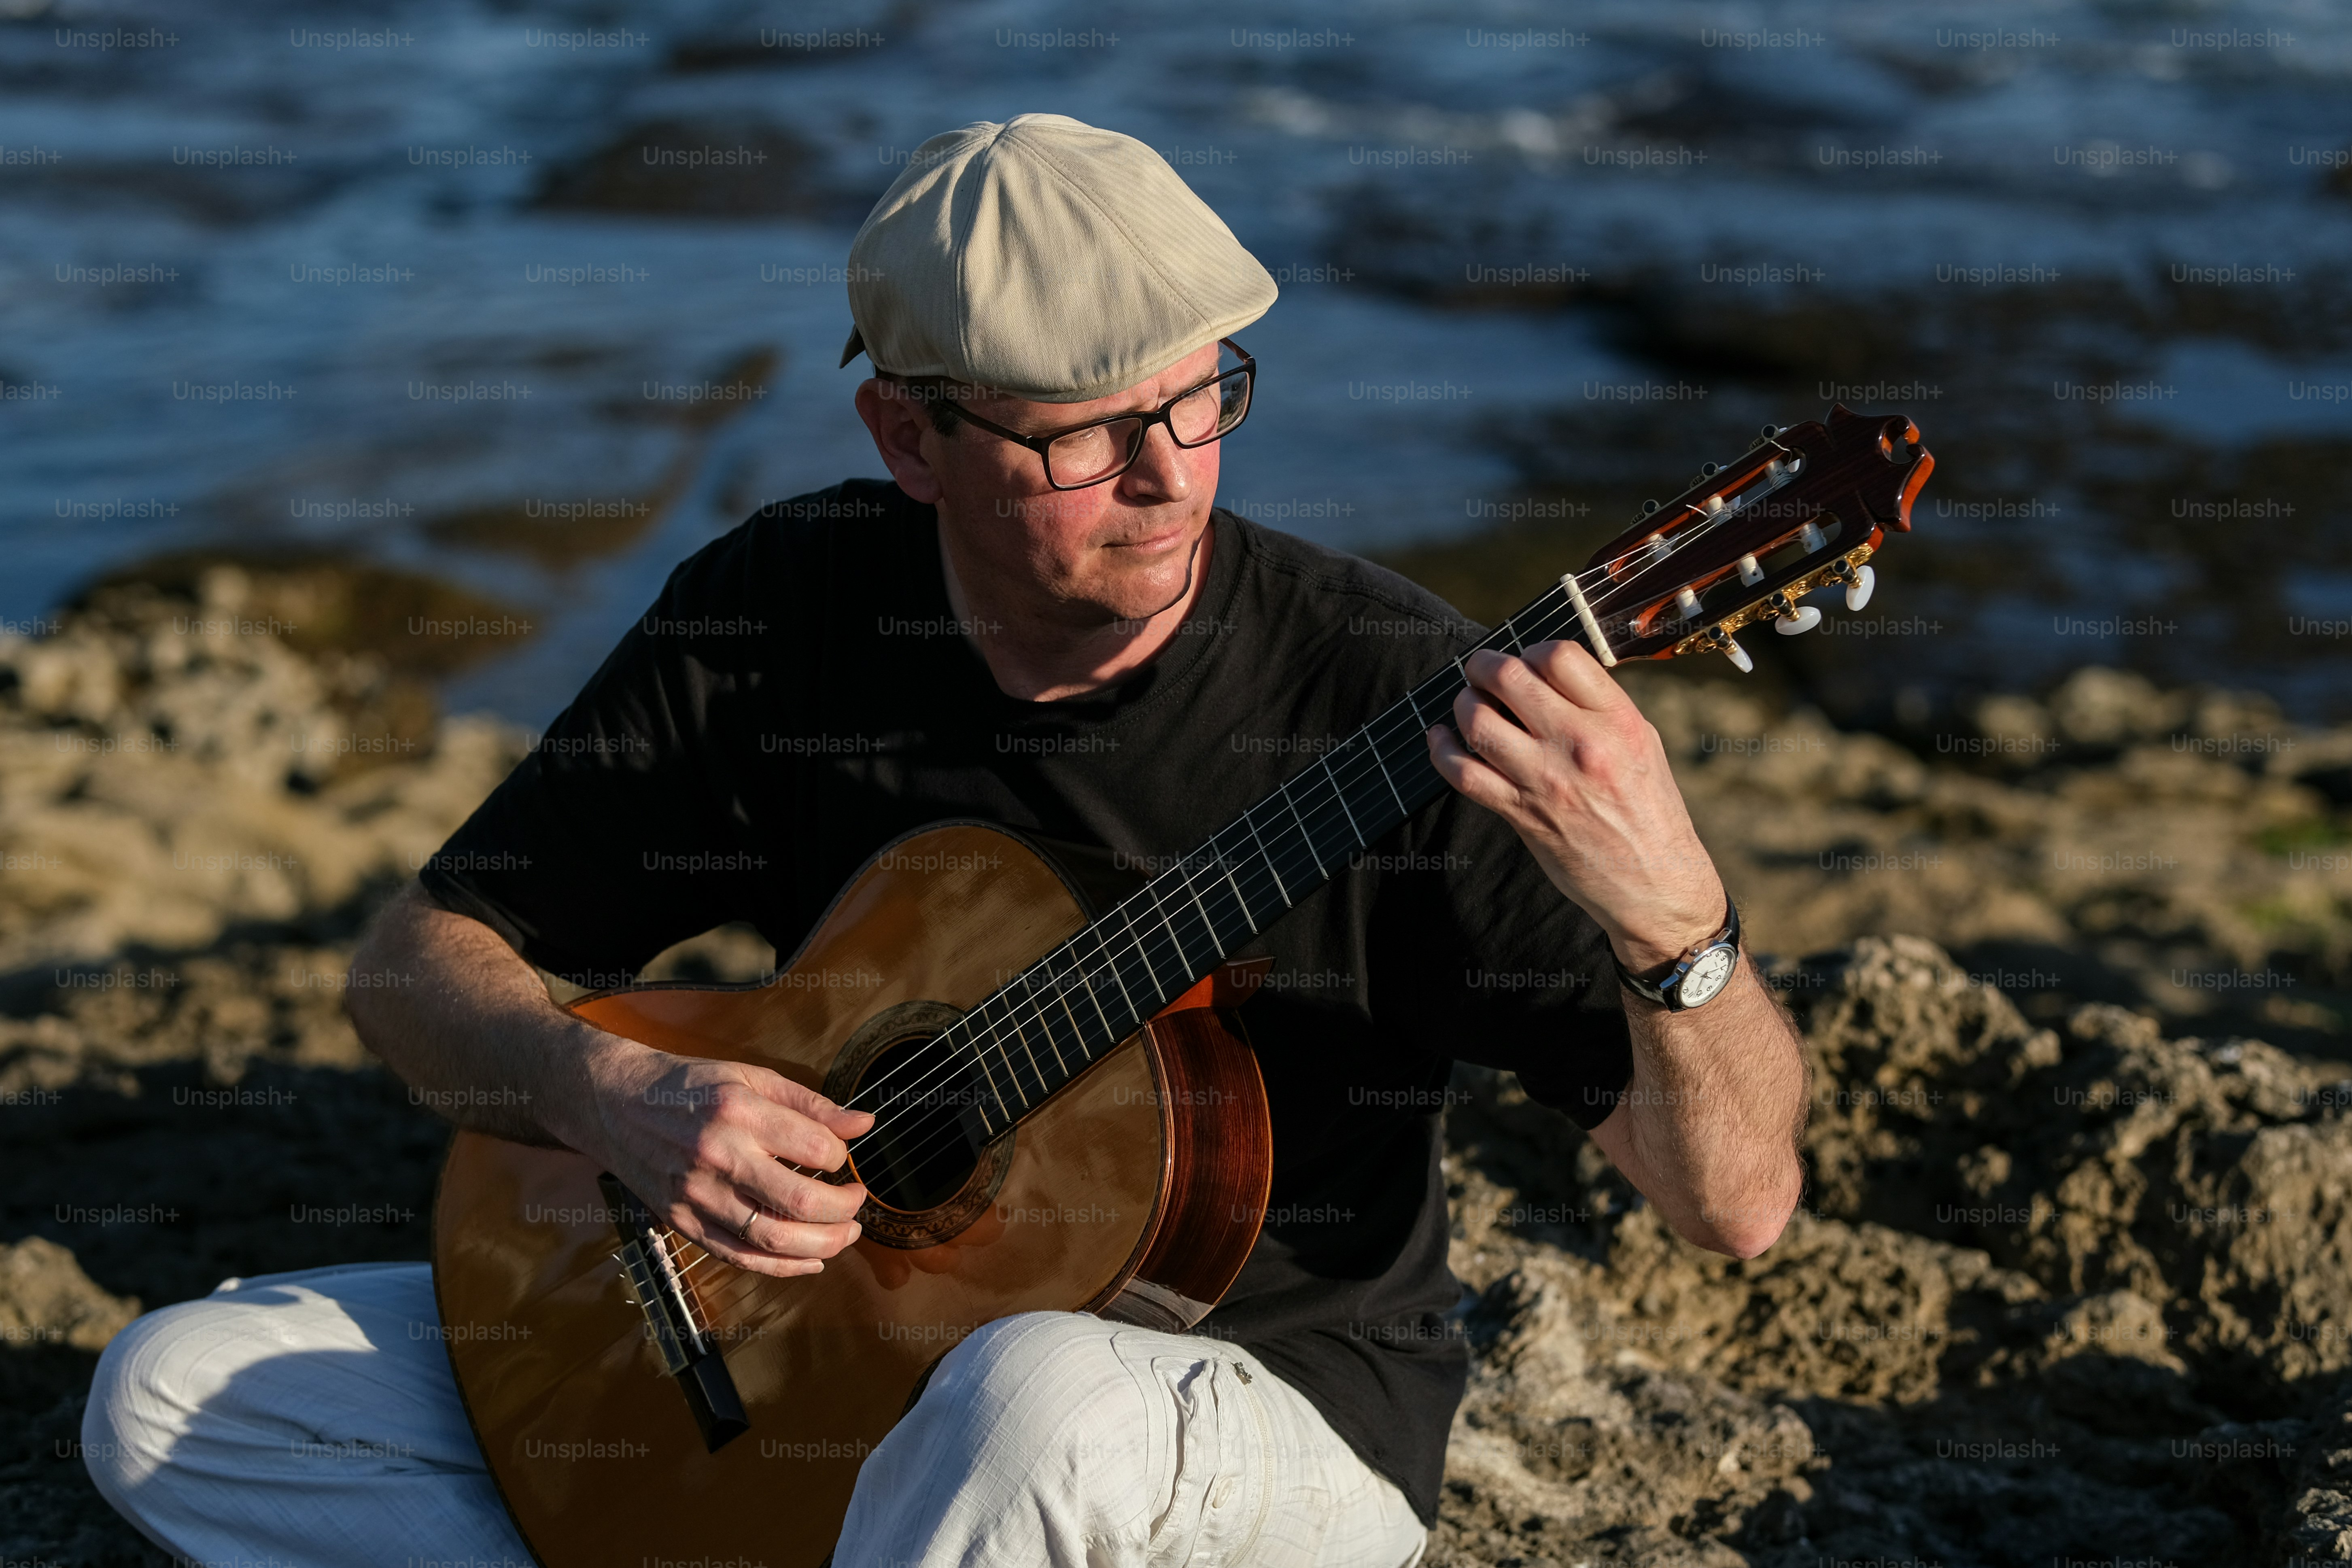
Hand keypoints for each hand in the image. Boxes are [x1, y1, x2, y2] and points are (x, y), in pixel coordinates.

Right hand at [577, 1033, 874, 1278]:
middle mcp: (718, 1155)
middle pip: (799, 1201)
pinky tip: (811, 1262)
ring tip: (846, 1234)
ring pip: (772, 1238)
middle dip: (844, 1209)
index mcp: (740, 1110)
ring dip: (823, 1245)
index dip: (841, 1157)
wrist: (615, 1104)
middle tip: (858, 1203)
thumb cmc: (690, 1087)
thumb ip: (811, 1103)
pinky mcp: (681, 1222)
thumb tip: (864, 1123)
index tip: (841, 1157)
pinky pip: (739, 1256)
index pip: (814, 1147)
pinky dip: (782, 1267)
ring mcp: (697, 1194)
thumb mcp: (751, 1077)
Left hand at [1427, 641, 1726, 971]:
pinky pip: (1464, 774)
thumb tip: (1549, 673)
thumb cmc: (1649, 810)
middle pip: (1510, 679)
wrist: (1655, 884)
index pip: (1559, 655)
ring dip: (1463, 705)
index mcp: (1617, 720)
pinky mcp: (1522, 814)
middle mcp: (1581, 744)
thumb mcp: (1641, 744)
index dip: (1531, 650)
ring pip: (1479, 722)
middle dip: (1484, 666)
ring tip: (1466, 705)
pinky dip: (1442, 751)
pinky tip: (1440, 739)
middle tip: (1480, 670)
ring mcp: (1547, 780)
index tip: (1525, 660)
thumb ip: (1599, 707)